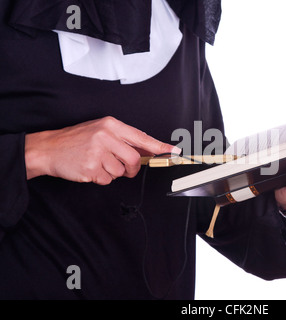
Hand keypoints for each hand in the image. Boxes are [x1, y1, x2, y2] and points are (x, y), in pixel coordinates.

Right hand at [25, 116, 179, 184]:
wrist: (49, 148)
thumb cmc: (77, 139)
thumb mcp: (100, 131)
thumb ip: (123, 139)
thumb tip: (147, 150)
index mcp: (111, 125)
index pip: (141, 137)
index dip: (159, 147)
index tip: (174, 152)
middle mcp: (105, 136)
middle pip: (134, 159)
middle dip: (132, 168)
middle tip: (124, 167)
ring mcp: (97, 152)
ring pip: (121, 172)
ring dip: (113, 172)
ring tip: (97, 162)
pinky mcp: (90, 168)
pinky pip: (107, 179)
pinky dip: (102, 178)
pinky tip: (90, 168)